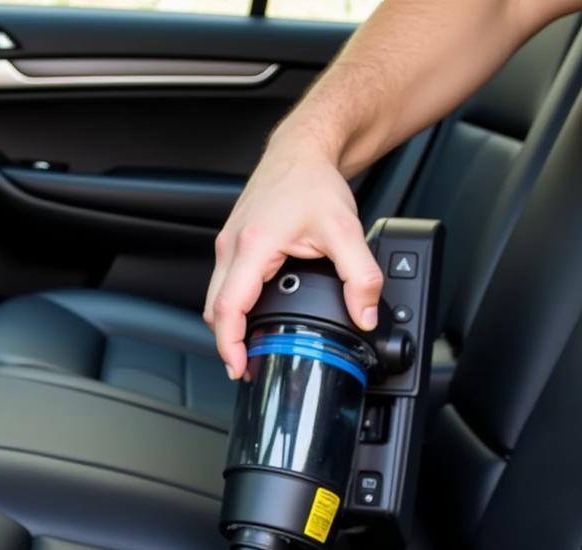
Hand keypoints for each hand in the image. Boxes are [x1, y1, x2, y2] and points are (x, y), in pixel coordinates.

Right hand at [206, 135, 384, 379]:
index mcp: (253, 245)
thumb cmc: (313, 181)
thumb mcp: (346, 230)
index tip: (239, 366)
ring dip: (228, 326)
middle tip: (248, 368)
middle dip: (227, 344)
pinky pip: (222, 284)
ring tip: (249, 349)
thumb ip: (361, 276)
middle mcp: (232, 246)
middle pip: (215, 310)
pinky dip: (231, 307)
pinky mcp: (232, 243)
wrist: (301, 149)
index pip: (229, 308)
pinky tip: (250, 317)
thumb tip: (366, 314)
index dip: (230, 344)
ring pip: (215, 298)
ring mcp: (228, 244)